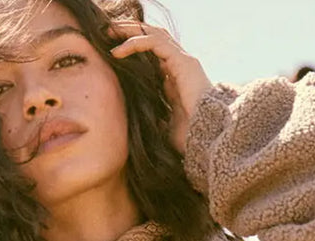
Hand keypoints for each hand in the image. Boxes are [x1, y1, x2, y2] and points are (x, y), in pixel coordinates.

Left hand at [108, 20, 213, 155]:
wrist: (208, 137)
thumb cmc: (191, 136)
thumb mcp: (166, 127)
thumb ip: (156, 120)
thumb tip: (144, 124)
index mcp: (175, 77)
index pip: (152, 54)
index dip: (132, 48)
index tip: (111, 51)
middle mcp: (180, 64)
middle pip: (151, 37)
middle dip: (129, 31)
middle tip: (106, 31)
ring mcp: (183, 60)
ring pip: (153, 34)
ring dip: (130, 30)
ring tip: (109, 31)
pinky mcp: (183, 61)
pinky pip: (155, 43)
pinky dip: (136, 42)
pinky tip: (119, 50)